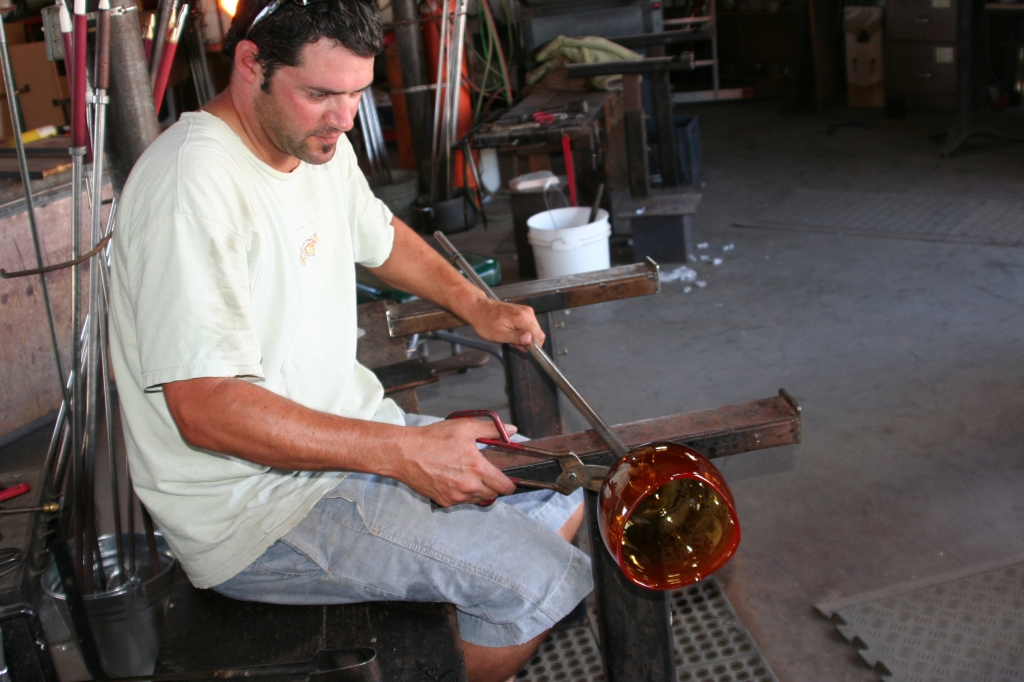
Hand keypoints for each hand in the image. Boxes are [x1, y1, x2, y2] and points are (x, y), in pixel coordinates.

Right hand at [395, 418, 517, 506]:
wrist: (405, 453)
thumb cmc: (433, 439)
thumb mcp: (464, 427)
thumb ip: (491, 429)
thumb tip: (512, 430)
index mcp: (478, 469)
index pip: (504, 487)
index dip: (509, 484)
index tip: (507, 479)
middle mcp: (469, 486)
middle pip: (493, 495)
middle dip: (494, 487)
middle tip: (487, 474)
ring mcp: (456, 497)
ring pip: (477, 500)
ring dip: (478, 491)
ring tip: (469, 475)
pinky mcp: (444, 501)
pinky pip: (461, 502)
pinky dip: (462, 494)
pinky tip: (454, 480)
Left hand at [462, 297, 545, 348]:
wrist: (479, 308)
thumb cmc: (485, 322)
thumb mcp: (499, 335)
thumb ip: (516, 338)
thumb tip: (530, 340)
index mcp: (522, 318)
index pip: (539, 336)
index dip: (534, 346)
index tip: (524, 348)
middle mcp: (527, 312)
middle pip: (537, 333)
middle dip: (527, 341)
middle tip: (512, 341)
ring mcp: (526, 310)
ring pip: (533, 329)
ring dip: (524, 336)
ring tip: (509, 335)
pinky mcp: (523, 310)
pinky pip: (529, 324)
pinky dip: (522, 330)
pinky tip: (510, 330)